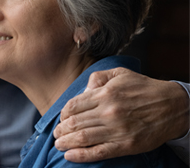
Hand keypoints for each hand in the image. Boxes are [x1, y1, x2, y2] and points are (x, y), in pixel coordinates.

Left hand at [53, 67, 189, 161]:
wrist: (174, 106)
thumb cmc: (144, 89)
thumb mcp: (120, 74)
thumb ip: (98, 78)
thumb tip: (83, 90)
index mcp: (105, 94)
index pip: (73, 106)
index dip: (63, 114)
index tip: (62, 119)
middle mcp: (108, 111)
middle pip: (74, 123)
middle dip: (61, 130)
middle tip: (57, 134)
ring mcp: (116, 129)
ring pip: (82, 137)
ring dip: (66, 142)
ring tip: (59, 144)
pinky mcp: (125, 145)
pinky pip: (98, 152)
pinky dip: (81, 155)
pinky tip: (70, 156)